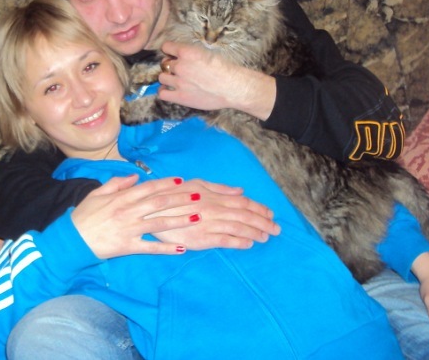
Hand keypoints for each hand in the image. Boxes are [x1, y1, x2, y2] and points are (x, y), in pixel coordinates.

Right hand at [70, 174, 204, 258]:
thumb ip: (116, 184)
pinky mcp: (128, 246)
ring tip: (197, 217)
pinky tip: (181, 249)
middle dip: (180, 199)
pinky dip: (166, 249)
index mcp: (122, 198)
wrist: (72, 240)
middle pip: (159, 203)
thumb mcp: (97, 194)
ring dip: (180, 220)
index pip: (148, 188)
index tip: (182, 181)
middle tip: (198, 196)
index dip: (166, 184)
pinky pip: (150, 248)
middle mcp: (128, 212)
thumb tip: (134, 177)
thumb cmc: (83, 216)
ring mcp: (130, 230)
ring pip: (159, 224)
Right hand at [147, 179, 279, 249]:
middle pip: (244, 215)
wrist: (151, 210)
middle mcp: (214, 209)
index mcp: (213, 196)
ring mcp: (208, 224)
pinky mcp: (201, 239)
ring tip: (267, 236)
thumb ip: (218, 188)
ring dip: (255, 232)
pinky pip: (224, 240)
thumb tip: (240, 190)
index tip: (270, 214)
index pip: (242, 202)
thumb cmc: (173, 195)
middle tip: (277, 229)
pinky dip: (239, 242)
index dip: (258, 208)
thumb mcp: (195, 184)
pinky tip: (249, 244)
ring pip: (238, 228)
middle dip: (263, 222)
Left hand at [158, 41, 276, 120]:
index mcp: (187, 52)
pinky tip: (170, 90)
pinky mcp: (180, 97)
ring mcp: (179, 82)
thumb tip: (185, 55)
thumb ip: (192, 53)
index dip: (169, 51)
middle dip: (170, 65)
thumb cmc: (225, 69)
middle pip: (164, 63)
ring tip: (174, 80)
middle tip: (178, 69)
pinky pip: (162, 94)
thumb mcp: (208, 53)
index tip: (172, 54)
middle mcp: (180, 66)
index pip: (166, 47)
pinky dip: (164, 91)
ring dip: (167, 78)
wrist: (232, 87)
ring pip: (162, 78)